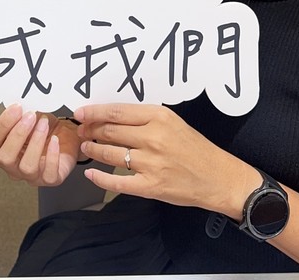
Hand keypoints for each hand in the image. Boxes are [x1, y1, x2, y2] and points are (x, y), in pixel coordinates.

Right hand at [0, 103, 80, 185]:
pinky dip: (52, 155)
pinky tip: (55, 140)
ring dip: (36, 142)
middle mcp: (13, 166)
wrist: (66, 136)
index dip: (3, 123)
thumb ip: (21, 115)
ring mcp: (31, 175)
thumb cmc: (45, 128)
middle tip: (30, 116)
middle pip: (5, 157)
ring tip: (44, 124)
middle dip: (18, 134)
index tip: (17, 107)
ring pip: (27, 167)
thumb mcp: (31, 118)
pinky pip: (49, 174)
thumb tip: (19, 107)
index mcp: (2, 148)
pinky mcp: (50, 180)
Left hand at [75, 103, 256, 213]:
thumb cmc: (195, 147)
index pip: (116, 112)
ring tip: (86, 147)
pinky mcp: (150, 187)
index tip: (80, 113)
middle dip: (91, 130)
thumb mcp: (172, 122)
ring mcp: (151, 163)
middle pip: (110, 131)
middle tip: (81, 131)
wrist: (218, 177)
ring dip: (93, 150)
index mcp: (158, 117)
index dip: (94, 112)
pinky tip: (91, 174)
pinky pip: (118, 182)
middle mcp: (153, 137)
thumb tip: (111, 118)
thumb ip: (144, 119)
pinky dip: (100, 178)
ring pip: (110, 154)